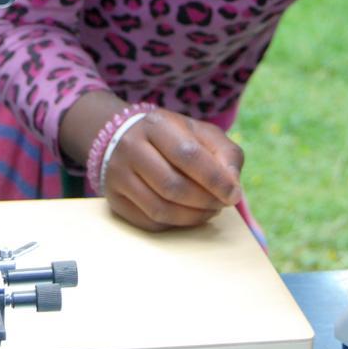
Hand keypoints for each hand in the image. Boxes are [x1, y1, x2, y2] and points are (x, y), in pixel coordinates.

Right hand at [98, 108, 244, 231]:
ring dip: (193, 217)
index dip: (215, 179)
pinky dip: (175, 224)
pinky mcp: (114, 200)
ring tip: (208, 210)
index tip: (233, 194)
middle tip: (221, 204)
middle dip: (205, 201)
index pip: (188, 155)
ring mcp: (118, 175)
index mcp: (156, 124)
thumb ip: (225, 154)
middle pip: (173, 186)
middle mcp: (131, 147)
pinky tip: (187, 214)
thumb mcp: (201, 133)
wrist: (122, 137)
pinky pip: (149, 222)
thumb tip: (233, 185)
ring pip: (160, 209)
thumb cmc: (173, 138)